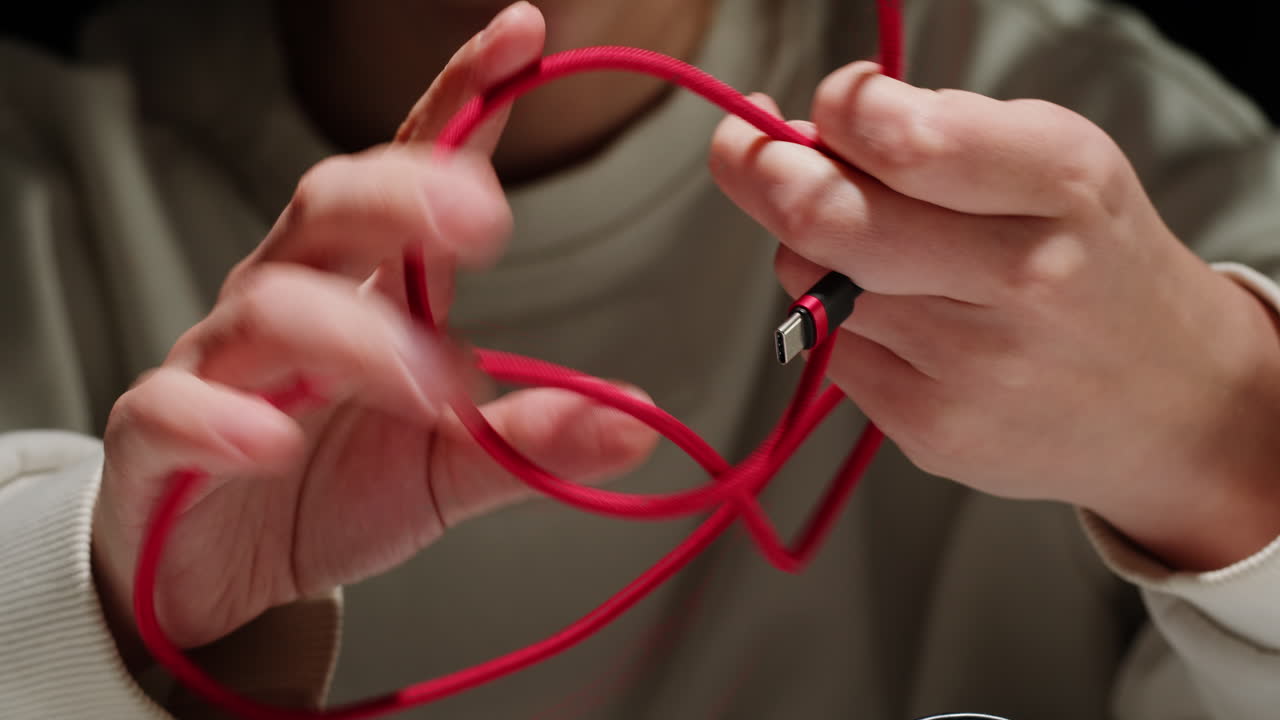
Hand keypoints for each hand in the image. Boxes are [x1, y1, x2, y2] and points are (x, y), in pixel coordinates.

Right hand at [92, 2, 654, 660]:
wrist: (226, 569)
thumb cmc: (329, 492)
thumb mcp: (449, 468)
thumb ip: (534, 441)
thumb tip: (641, 420)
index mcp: (368, 292)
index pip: (410, 173)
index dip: (461, 101)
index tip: (524, 38)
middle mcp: (292, 302)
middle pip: (330, 207)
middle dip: (402, 195)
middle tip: (482, 221)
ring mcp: (223, 363)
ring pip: (272, 304)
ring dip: (357, 337)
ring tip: (433, 390)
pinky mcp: (162, 436)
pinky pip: (174, 406)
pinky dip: (220, 417)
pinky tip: (269, 442)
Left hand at [710, 62, 1279, 569]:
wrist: (1172, 406)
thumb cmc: (1095, 263)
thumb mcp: (1057, 163)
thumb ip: (941, 130)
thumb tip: (812, 127)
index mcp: (1062, 185)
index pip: (901, 136)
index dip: (836, 110)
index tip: (828, 108)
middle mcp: (1021, 277)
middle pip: (822, 214)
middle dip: (761, 170)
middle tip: (754, 150)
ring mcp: (972, 366)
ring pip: (806, 280)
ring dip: (809, 247)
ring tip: (868, 245)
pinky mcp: (931, 429)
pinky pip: (829, 349)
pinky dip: (839, 320)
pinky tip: (902, 319)